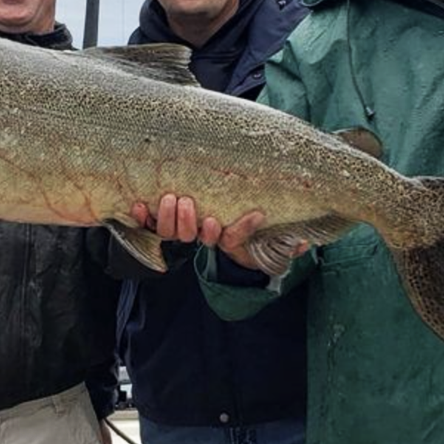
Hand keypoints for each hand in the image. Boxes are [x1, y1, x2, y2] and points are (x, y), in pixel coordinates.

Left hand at [132, 195, 292, 270]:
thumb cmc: (246, 226)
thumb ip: (287, 241)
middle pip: (192, 236)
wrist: (220, 223)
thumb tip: (305, 244)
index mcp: (227, 238)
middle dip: (189, 222)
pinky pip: (148, 225)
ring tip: (171, 199)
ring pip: (170, 231)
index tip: (249, 214)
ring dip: (168, 216)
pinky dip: (142, 215)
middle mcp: (203, 235)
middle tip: (190, 205)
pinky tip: (138, 205)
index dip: (239, 229)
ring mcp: (182, 229)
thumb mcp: (269, 234)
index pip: (232, 239)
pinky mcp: (162, 222)